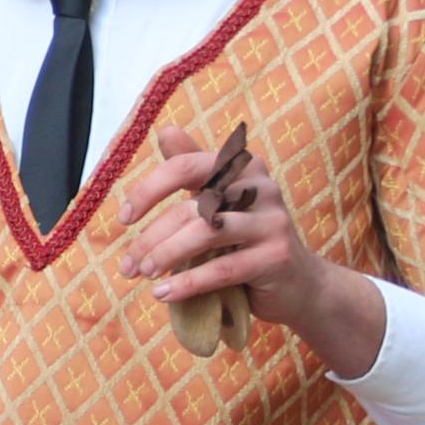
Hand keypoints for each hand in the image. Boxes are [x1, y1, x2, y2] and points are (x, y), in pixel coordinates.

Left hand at [112, 124, 381, 371]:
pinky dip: (187, 282)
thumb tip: (165, 130)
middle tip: (128, 265)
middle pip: (190, 206)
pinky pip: (222, 268)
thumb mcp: (220, 200)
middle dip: (150, 238)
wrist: (300, 282)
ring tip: (144, 275)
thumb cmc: (247, 238)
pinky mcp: (278, 255)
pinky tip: (164, 293)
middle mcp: (261, 187)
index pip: (184, 167)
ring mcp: (273, 221)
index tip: (123, 219)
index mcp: (242, 167)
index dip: (148, 190)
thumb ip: (192, 167)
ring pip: (205, 233)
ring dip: (165, 256)